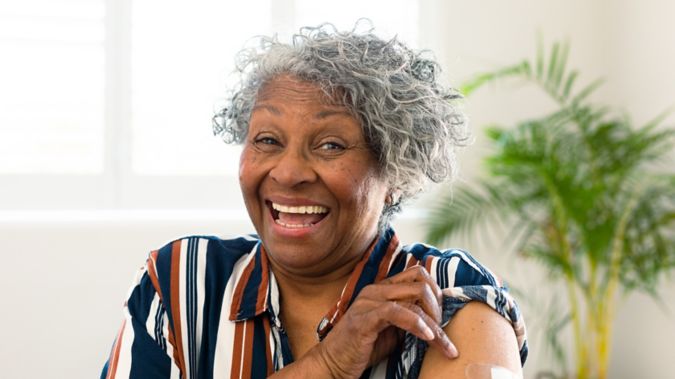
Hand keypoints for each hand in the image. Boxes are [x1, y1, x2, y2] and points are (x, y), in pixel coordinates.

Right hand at [311, 266, 457, 378]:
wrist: (333, 364)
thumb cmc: (362, 349)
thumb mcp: (392, 330)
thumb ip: (410, 319)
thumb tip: (437, 319)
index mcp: (382, 289)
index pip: (418, 274)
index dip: (437, 294)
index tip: (442, 319)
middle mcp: (376, 290)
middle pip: (421, 280)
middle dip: (439, 307)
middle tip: (442, 332)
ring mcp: (369, 302)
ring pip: (415, 295)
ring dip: (434, 322)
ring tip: (443, 344)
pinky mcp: (364, 318)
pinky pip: (398, 312)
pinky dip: (418, 324)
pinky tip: (427, 338)